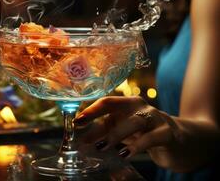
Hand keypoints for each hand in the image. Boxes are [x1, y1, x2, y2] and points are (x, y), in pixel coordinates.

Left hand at [73, 96, 193, 171]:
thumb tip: (81, 138)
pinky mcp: (167, 133)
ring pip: (135, 122)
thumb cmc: (145, 132)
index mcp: (127, 104)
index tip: (77, 122)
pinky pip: (151, 138)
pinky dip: (137, 146)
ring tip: (101, 147)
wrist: (179, 140)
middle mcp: (141, 107)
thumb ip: (104, 131)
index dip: (91, 110)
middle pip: (118, 108)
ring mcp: (155, 118)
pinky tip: (124, 154)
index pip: (107, 102)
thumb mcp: (122, 129)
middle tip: (85, 139)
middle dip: (99, 122)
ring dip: (116, 134)